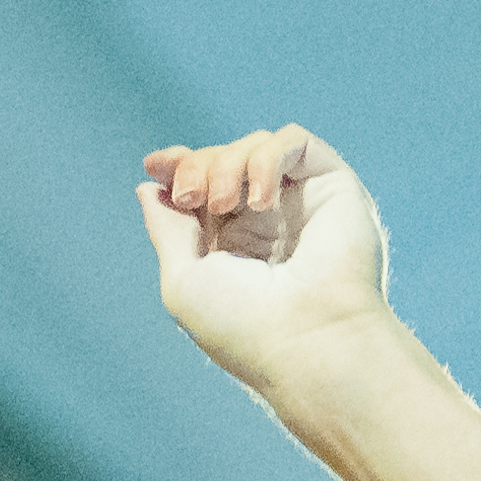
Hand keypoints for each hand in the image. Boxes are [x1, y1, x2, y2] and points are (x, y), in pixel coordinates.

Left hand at [139, 128, 395, 385]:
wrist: (308, 340)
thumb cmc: (243, 324)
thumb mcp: (183, 279)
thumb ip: (167, 229)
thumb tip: (149, 186)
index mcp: (232, 244)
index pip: (203, 185)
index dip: (178, 166)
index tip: (155, 164)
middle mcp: (267, 220)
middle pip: (221, 158)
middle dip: (196, 166)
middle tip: (193, 199)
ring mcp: (301, 201)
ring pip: (253, 146)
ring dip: (226, 165)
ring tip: (224, 205)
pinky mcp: (332, 184)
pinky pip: (293, 140)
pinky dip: (265, 159)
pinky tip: (258, 202)